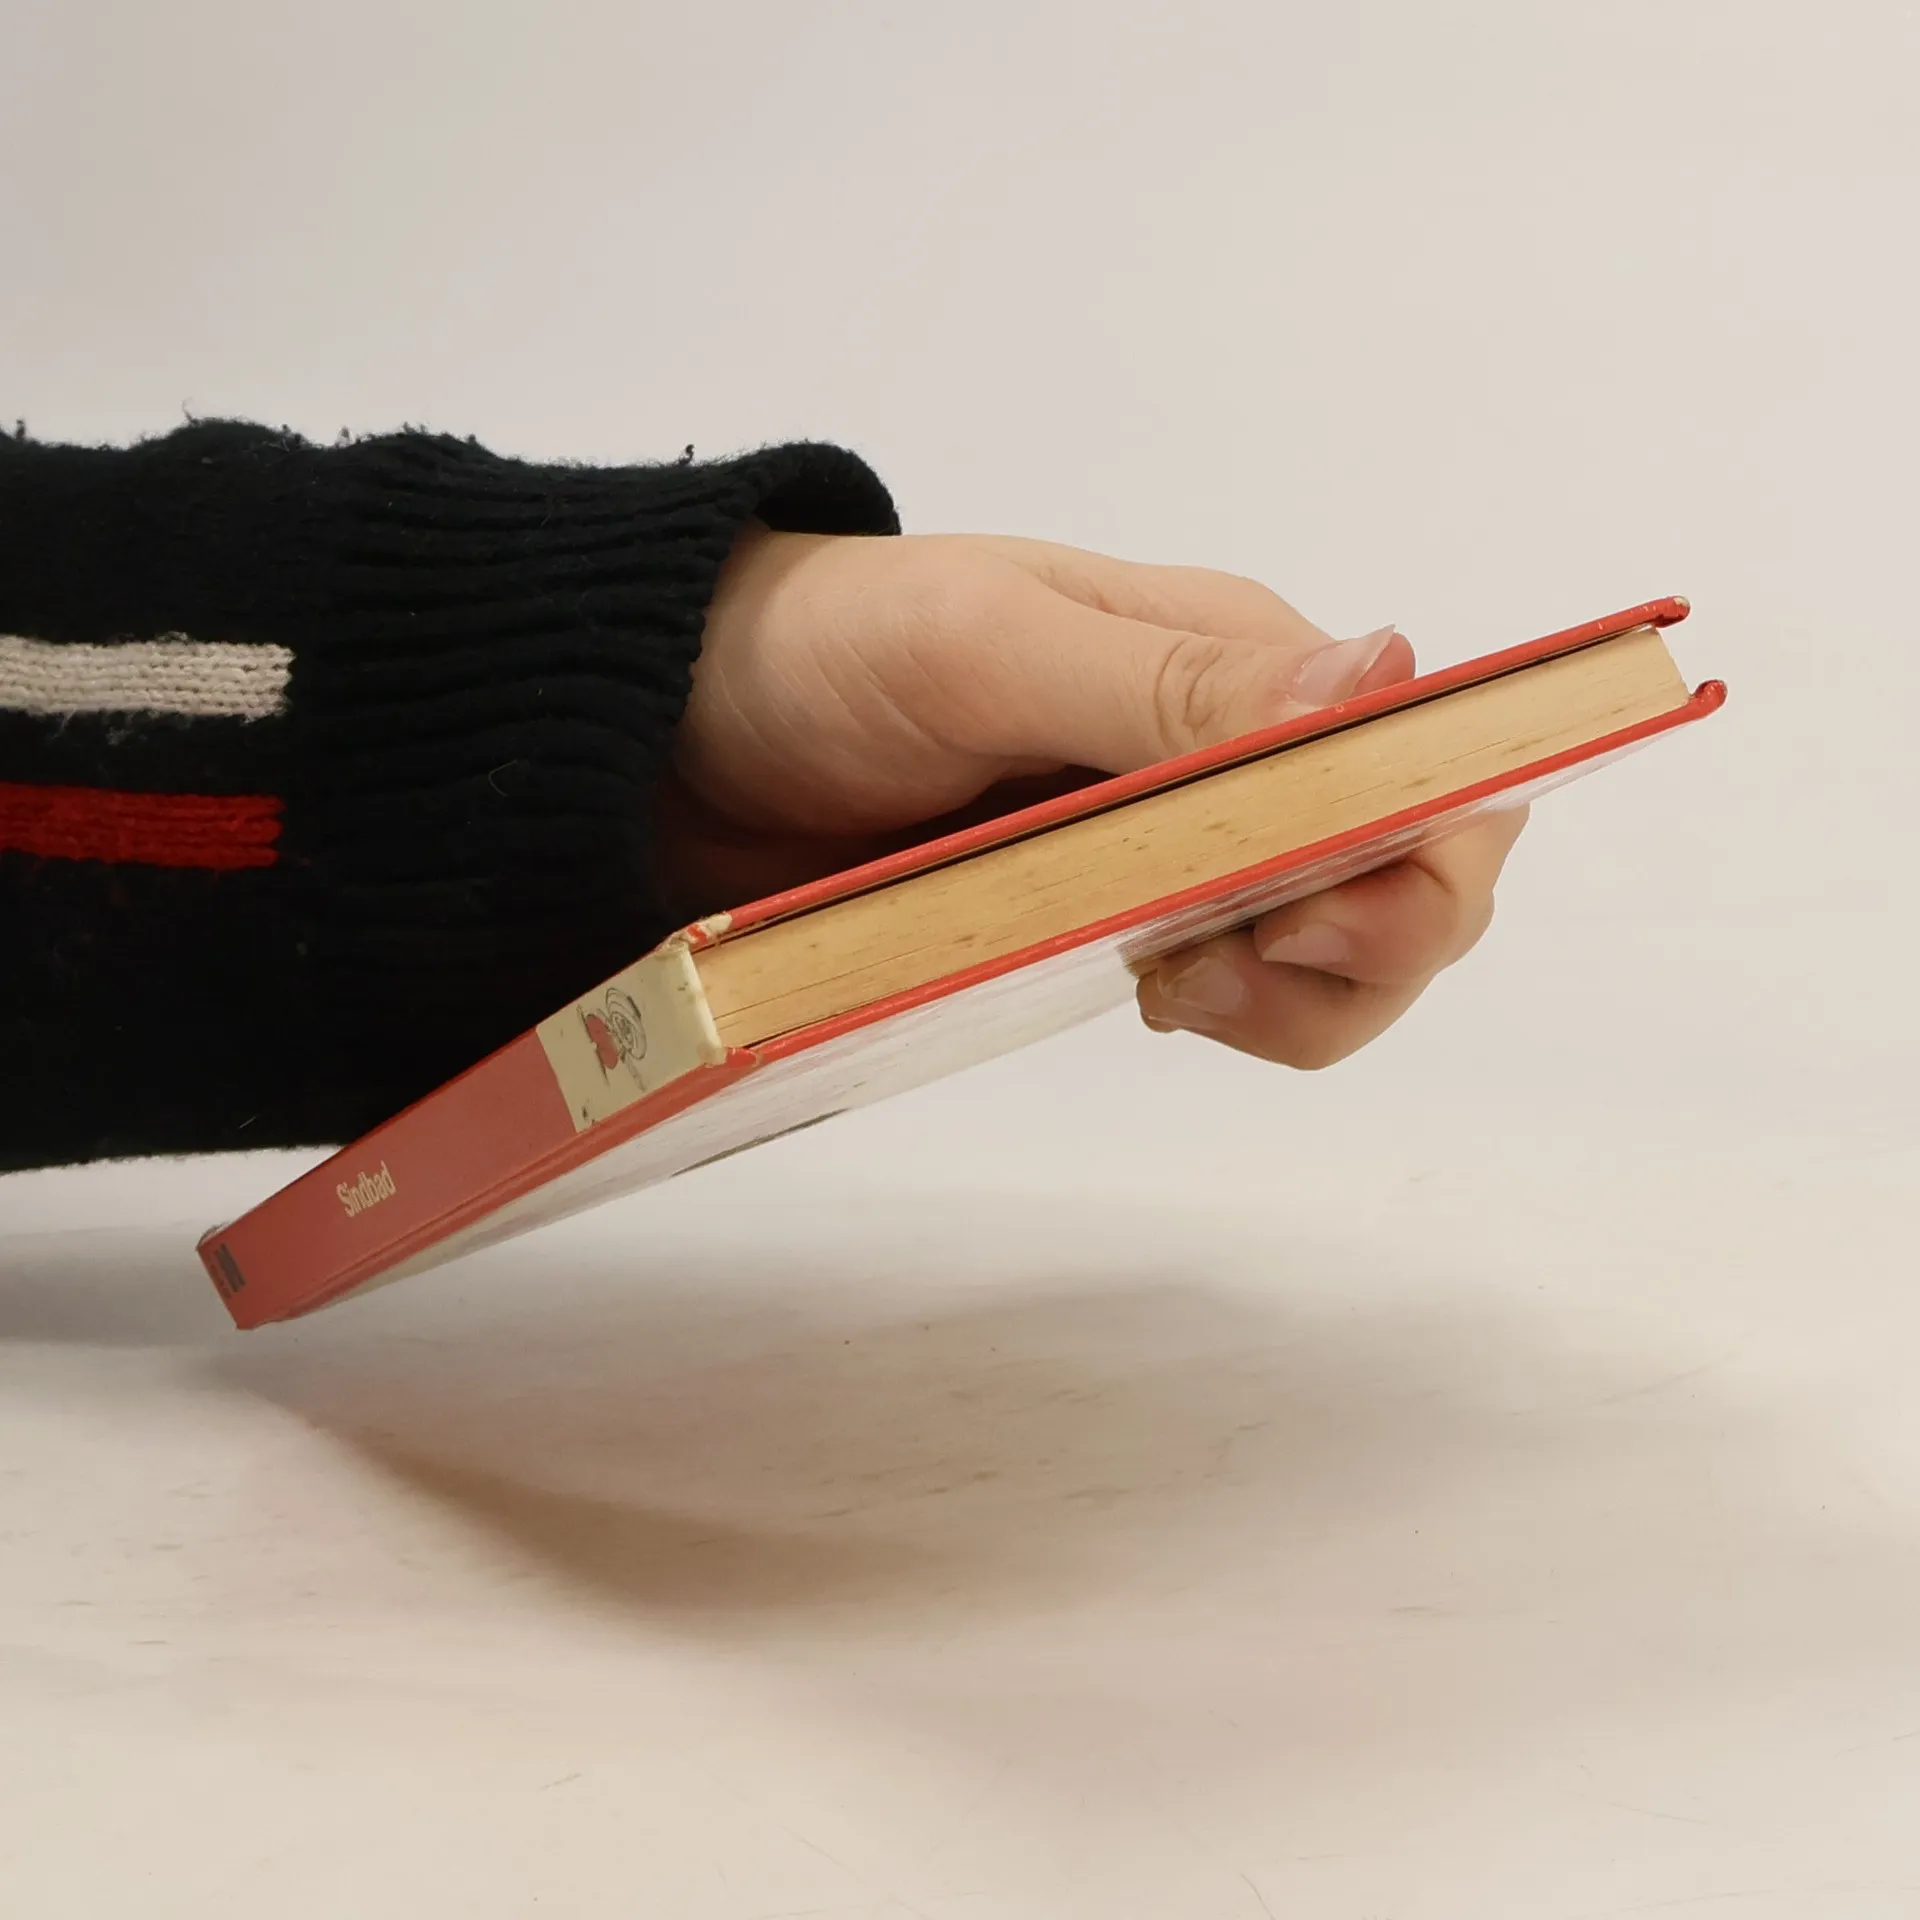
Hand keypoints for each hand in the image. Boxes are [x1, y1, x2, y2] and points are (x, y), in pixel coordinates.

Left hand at [664, 524, 1525, 1068]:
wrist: (685, 730)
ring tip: (1162, 986)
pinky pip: (1230, 981)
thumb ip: (1174, 686)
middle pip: (1405, 879)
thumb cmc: (826, 653)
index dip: (1420, 865)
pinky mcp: (1113, 910)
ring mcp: (1177, 840)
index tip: (1299, 921)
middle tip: (1204, 973)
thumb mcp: (990, 649)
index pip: (1426, 764)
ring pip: (1329, 953)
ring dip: (1287, 1000)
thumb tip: (1381, 680)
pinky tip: (1136, 987)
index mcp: (1239, 656)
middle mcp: (1236, 749)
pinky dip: (1221, 1009)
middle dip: (1360, 953)